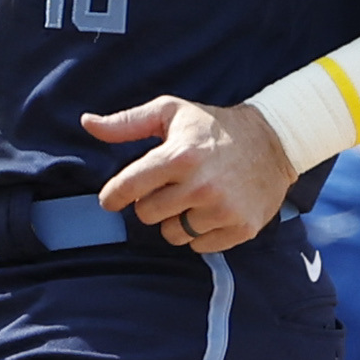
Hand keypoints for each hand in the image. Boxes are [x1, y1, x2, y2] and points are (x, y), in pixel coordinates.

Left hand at [83, 90, 295, 252]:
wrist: (273, 141)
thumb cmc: (212, 126)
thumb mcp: (170, 113)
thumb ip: (126, 123)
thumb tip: (86, 123)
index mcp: (180, 156)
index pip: (128, 188)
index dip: (114, 195)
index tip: (112, 199)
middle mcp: (202, 186)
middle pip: (147, 215)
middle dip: (152, 203)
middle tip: (169, 187)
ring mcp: (223, 210)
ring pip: (173, 234)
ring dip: (176, 219)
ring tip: (193, 197)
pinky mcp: (241, 228)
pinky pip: (199, 246)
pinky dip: (200, 232)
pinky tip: (211, 209)